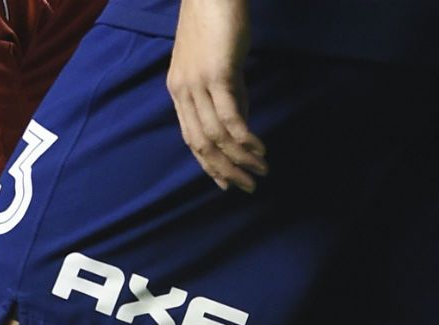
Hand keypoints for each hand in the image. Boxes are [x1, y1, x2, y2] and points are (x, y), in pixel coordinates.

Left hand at [168, 0, 265, 191]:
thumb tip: (239, 120)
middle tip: (246, 186)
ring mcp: (198, 84)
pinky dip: (244, 137)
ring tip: (260, 170)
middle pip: (200, 144)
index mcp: (178, 92)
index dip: (207, 164)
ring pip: (215, 135)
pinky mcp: (218, 74)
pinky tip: (258, 148)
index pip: (190, 138)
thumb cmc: (217, 23)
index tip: (225, 181)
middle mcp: (183, 92)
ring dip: (239, 158)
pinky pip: (229, 116)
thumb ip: (227, 92)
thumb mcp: (218, 63)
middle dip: (224, 170)